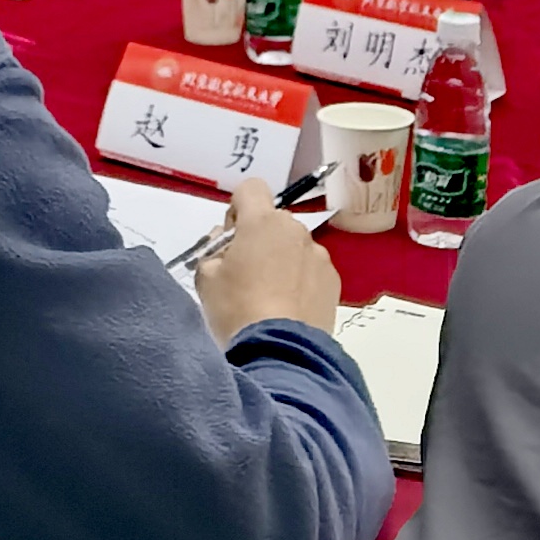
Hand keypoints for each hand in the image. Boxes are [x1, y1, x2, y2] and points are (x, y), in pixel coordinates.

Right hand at [192, 194, 345, 343]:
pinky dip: (300, 281)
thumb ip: (212, 251)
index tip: (232, 238)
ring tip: (269, 297)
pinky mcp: (333, 280)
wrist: (279, 351)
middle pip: (273, 222)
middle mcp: (295, 230)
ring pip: (294, 246)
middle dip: (259, 239)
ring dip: (282, 260)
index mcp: (262, 222)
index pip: (251, 188)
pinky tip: (288, 308)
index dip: (238, 209)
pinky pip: (311, 270)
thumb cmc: (236, 310)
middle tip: (246, 274)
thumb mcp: (206, 278)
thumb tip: (227, 244)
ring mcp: (319, 254)